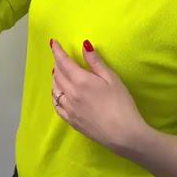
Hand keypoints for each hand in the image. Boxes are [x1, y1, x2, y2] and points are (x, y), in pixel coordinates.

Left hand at [50, 38, 147, 153]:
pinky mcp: (71, 121)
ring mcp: (69, 109)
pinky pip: (57, 105)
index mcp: (80, 81)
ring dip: (55, 78)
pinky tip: (58, 93)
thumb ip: (96, 62)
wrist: (123, 134)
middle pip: (57, 75)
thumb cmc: (122, 104)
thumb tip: (84, 46)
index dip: (57, 51)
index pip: (63, 62)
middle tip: (59, 56)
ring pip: (55, 89)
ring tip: (58, 72)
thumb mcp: (112, 79)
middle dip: (57, 63)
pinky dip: (55, 95)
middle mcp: (70, 94)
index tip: (53, 42)